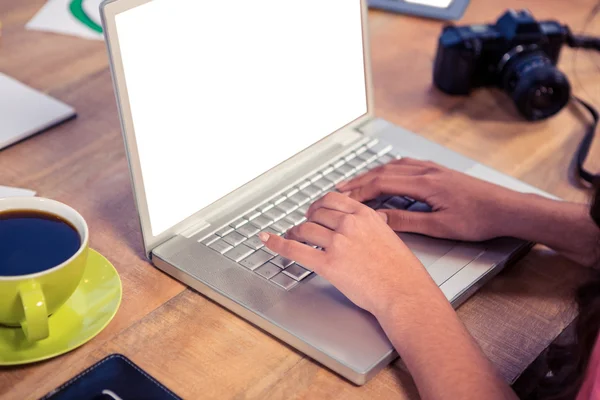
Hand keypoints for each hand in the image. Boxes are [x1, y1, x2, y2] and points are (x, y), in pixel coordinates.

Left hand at [258, 192, 439, 316]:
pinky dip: (277, 244)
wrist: (404, 292)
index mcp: (365, 215)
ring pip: (305, 229)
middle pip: (316, 213)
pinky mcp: (328, 264)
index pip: (332, 199)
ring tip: (293, 236)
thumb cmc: (400, 270)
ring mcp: (337, 243)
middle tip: (304, 225)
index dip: (318, 204)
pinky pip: (295, 250)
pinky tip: (268, 240)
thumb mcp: (388, 235)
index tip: (314, 209)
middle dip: (307, 219)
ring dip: (296, 232)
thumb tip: (358, 222)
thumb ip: (369, 225)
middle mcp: (349, 224)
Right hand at [336, 158, 525, 241]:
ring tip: (357, 183)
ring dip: (372, 174)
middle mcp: (426, 171)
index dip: (359, 191)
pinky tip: (387, 174)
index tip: (342, 199)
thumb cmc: (478, 219)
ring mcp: (433, 169)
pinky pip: (406, 165)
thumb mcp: (440, 226)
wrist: (506, 208)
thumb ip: (406, 221)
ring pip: (393, 166)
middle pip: (383, 172)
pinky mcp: (439, 171)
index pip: (381, 184)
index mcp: (424, 184)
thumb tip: (379, 219)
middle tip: (339, 189)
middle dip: (359, 181)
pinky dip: (389, 170)